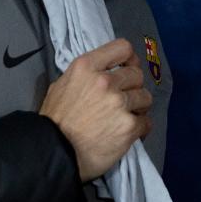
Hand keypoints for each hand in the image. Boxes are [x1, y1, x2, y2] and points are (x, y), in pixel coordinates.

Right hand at [39, 39, 151, 180]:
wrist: (54, 154)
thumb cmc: (54, 121)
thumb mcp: (61, 85)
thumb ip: (84, 75)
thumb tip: (101, 72)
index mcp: (87, 66)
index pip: (122, 47)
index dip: (129, 58)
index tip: (127, 68)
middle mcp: (106, 81)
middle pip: (137, 74)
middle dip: (133, 87)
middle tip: (124, 99)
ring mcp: (119, 104)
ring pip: (146, 97)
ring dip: (138, 107)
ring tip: (126, 117)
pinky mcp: (129, 126)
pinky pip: (147, 122)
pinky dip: (141, 128)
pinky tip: (129, 132)